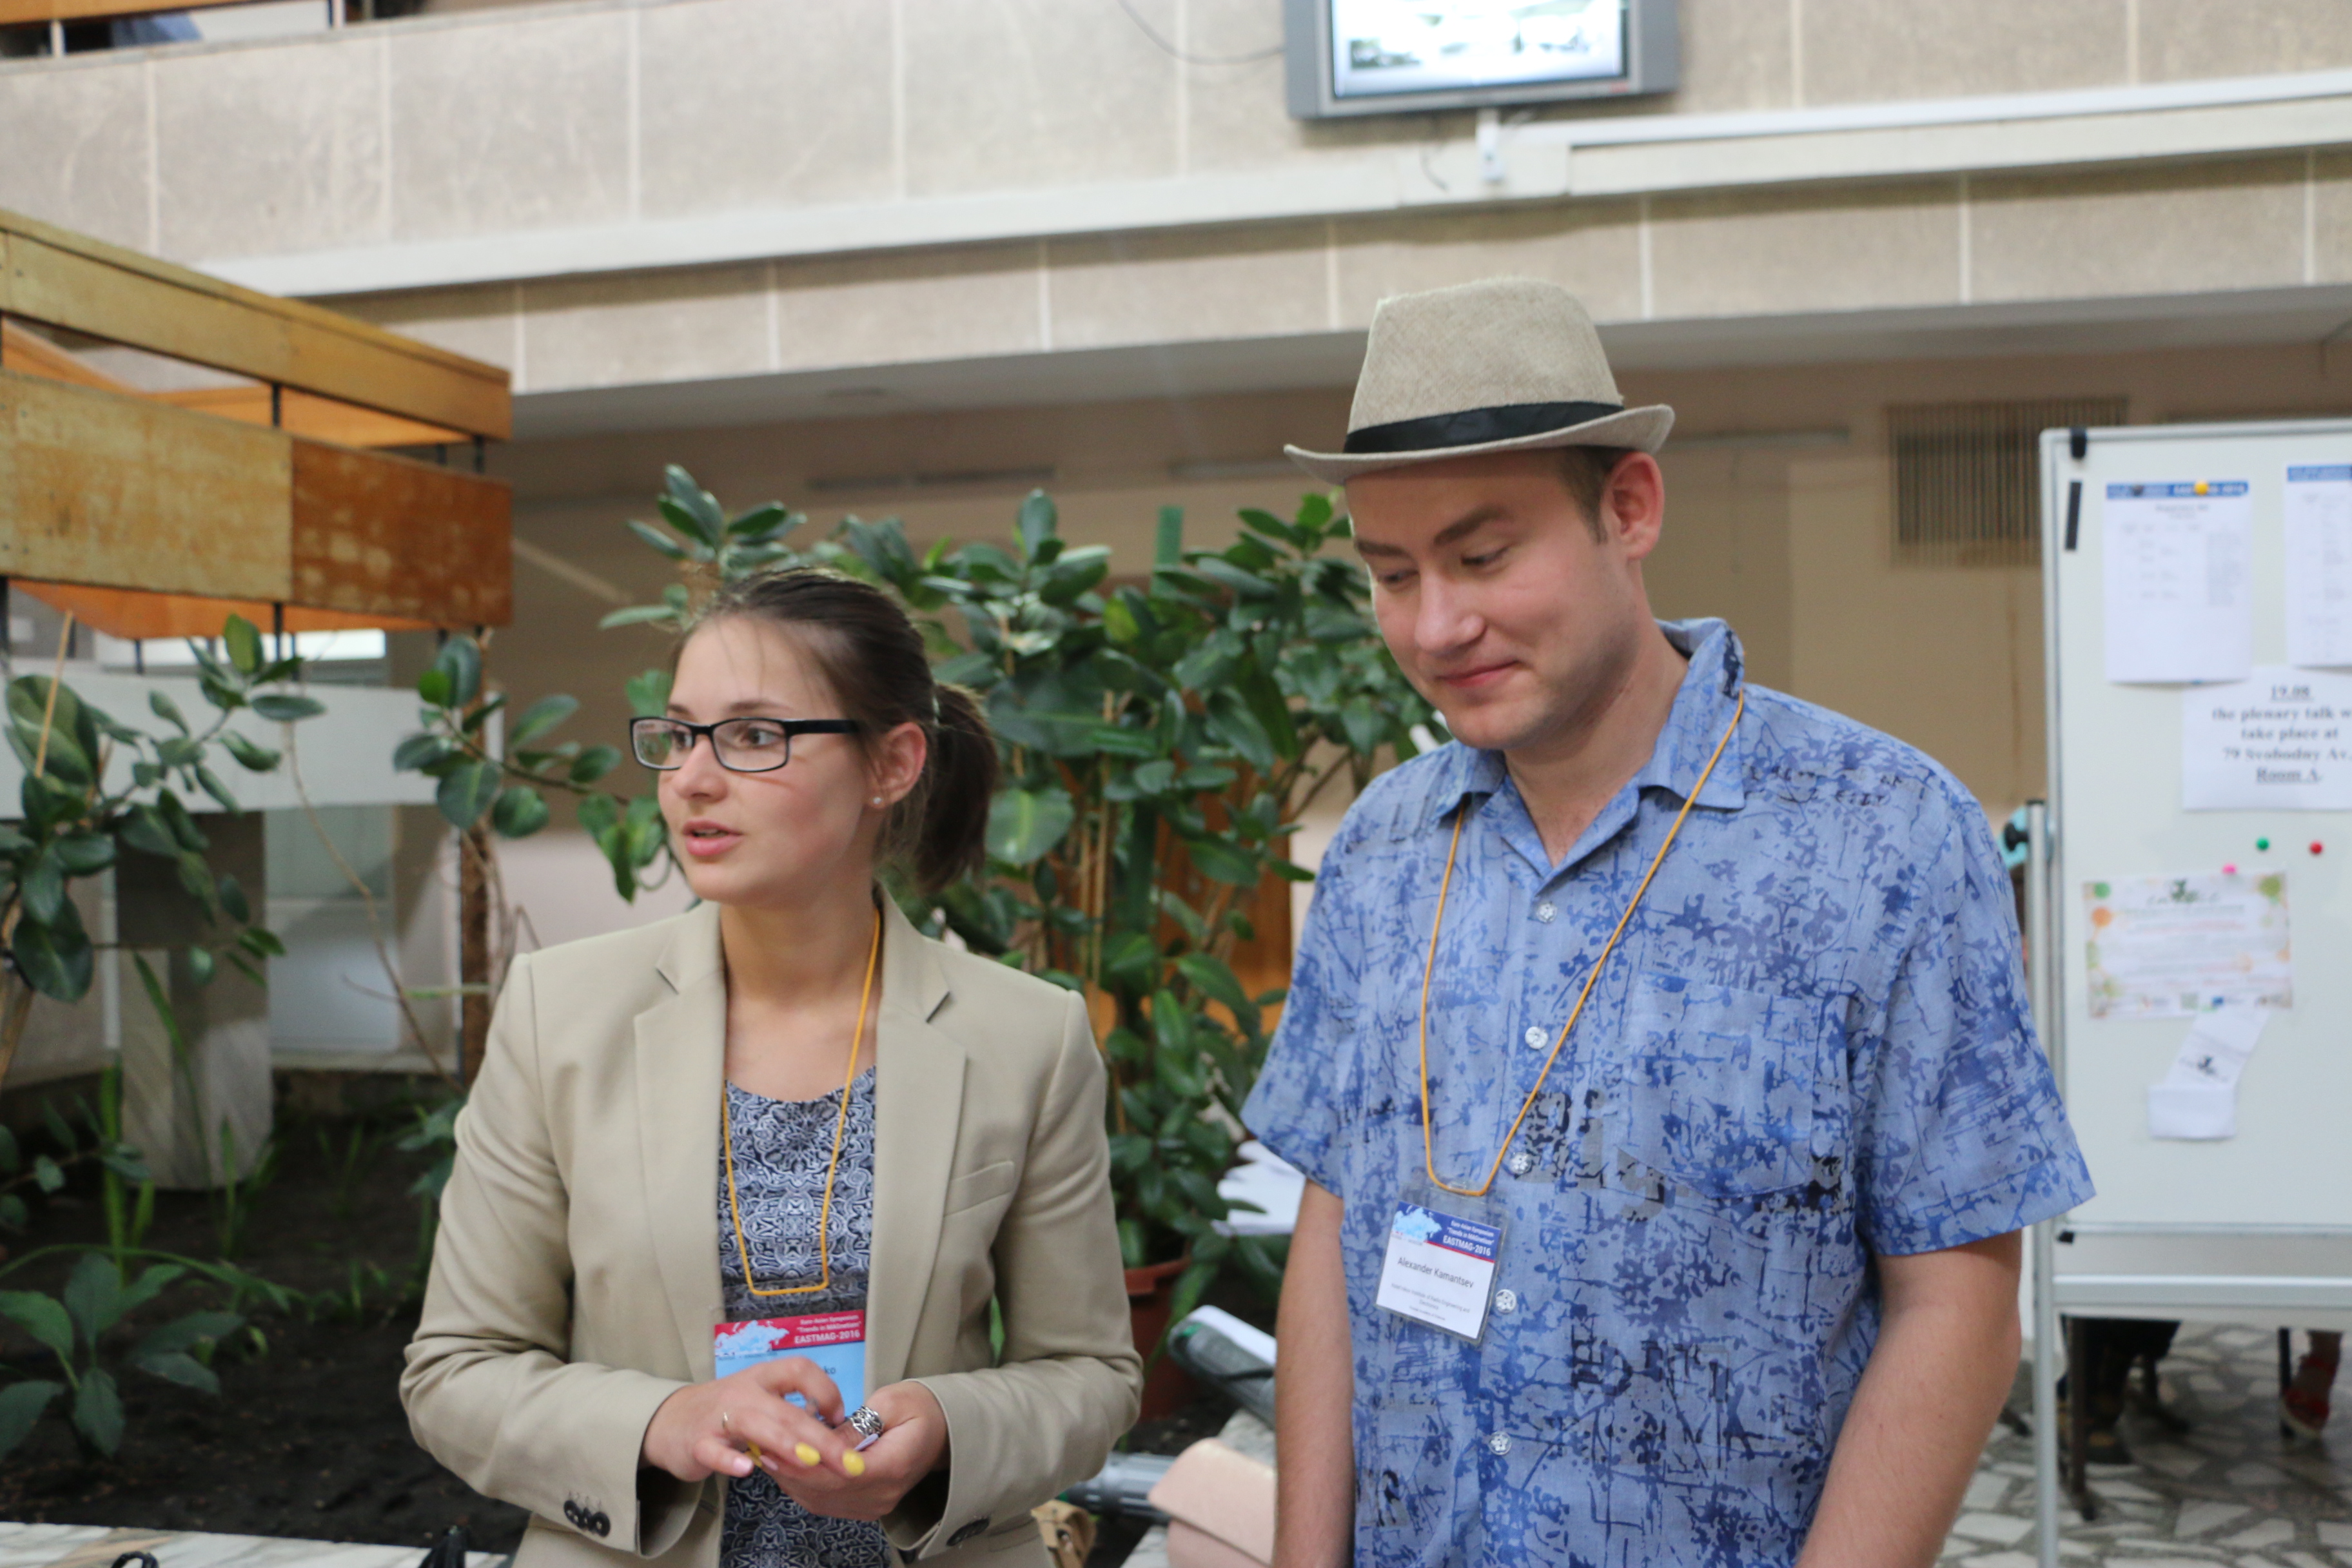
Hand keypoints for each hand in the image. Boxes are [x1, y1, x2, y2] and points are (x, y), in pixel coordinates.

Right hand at [640, 1356, 854, 1485]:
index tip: (840, 1418)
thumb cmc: (727, 1412)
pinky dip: (729, 1460)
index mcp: (763, 1377)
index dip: (825, 1389)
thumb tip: (835, 1434)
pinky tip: (747, 1470)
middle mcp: (743, 1391)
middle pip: (786, 1409)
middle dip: (820, 1436)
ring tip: (810, 1461)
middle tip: (846, 1461)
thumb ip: (791, 1414)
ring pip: (755, 1424)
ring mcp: (718, 1416)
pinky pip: (713, 1450)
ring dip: (785, 1443)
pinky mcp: (697, 1442)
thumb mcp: (760, 1402)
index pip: (799, 1369)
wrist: (671, 1420)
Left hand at [769, 1380, 949, 1522]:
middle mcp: (882, 1495)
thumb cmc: (920, 1408)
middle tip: (764, 1447)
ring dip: (792, 1479)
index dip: (810, 1461)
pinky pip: (825, 1501)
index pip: (843, 1471)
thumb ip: (858, 1424)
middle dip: (793, 1469)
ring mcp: (872, 1505)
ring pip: (821, 1499)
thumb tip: (824, 1438)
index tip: (782, 1444)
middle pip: (827, 1490)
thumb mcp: (893, 1401)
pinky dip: (802, 1485)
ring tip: (767, 1454)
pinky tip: (785, 1466)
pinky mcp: (863, 1506)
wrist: (942, 1431)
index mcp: (894, 1466)